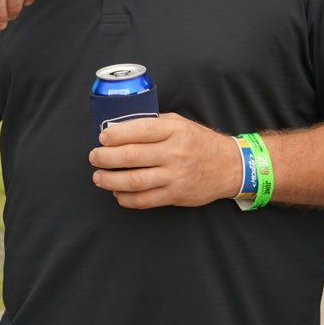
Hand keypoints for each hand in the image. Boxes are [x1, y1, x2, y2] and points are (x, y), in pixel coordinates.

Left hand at [90, 114, 239, 208]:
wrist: (229, 166)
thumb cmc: (199, 142)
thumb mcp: (180, 124)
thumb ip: (153, 125)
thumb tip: (119, 129)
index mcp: (174, 131)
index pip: (139, 130)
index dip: (116, 135)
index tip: (102, 137)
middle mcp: (174, 153)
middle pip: (131, 156)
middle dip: (106, 157)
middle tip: (94, 157)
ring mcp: (175, 176)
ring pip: (134, 181)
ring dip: (110, 180)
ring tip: (98, 177)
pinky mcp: (176, 195)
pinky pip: (144, 200)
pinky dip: (125, 198)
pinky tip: (117, 192)